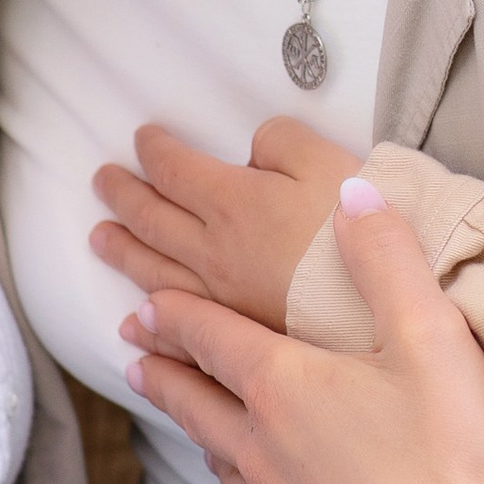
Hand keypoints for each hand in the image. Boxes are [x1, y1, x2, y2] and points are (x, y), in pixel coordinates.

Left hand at [93, 119, 357, 335]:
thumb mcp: (331, 161)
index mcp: (234, 204)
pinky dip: (148, 323)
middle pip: (153, 220)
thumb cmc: (361, 237)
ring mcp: (224, 304)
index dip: (155, 150)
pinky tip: (134, 326)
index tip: (143, 139)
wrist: (382, 319)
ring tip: (101, 240)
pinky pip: (175, 332)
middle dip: (124, 195)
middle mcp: (215, 254)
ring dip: (124, 253)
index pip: (176, 171)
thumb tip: (256, 146)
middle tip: (103, 181)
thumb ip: (283, 141)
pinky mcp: (240, 344)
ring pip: (155, 273)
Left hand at [123, 184, 483, 483]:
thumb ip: (388, 258)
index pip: (213, 337)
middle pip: (195, 399)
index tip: (144, 302)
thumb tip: (352, 194)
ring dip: (191, 424)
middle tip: (132, 351)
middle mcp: (263, 448)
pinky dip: (234, 478)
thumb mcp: (433, 338)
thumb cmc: (457, 458)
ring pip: (216, 455)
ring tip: (181, 409)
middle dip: (162, 368)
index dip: (176, 314)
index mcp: (285, 387)